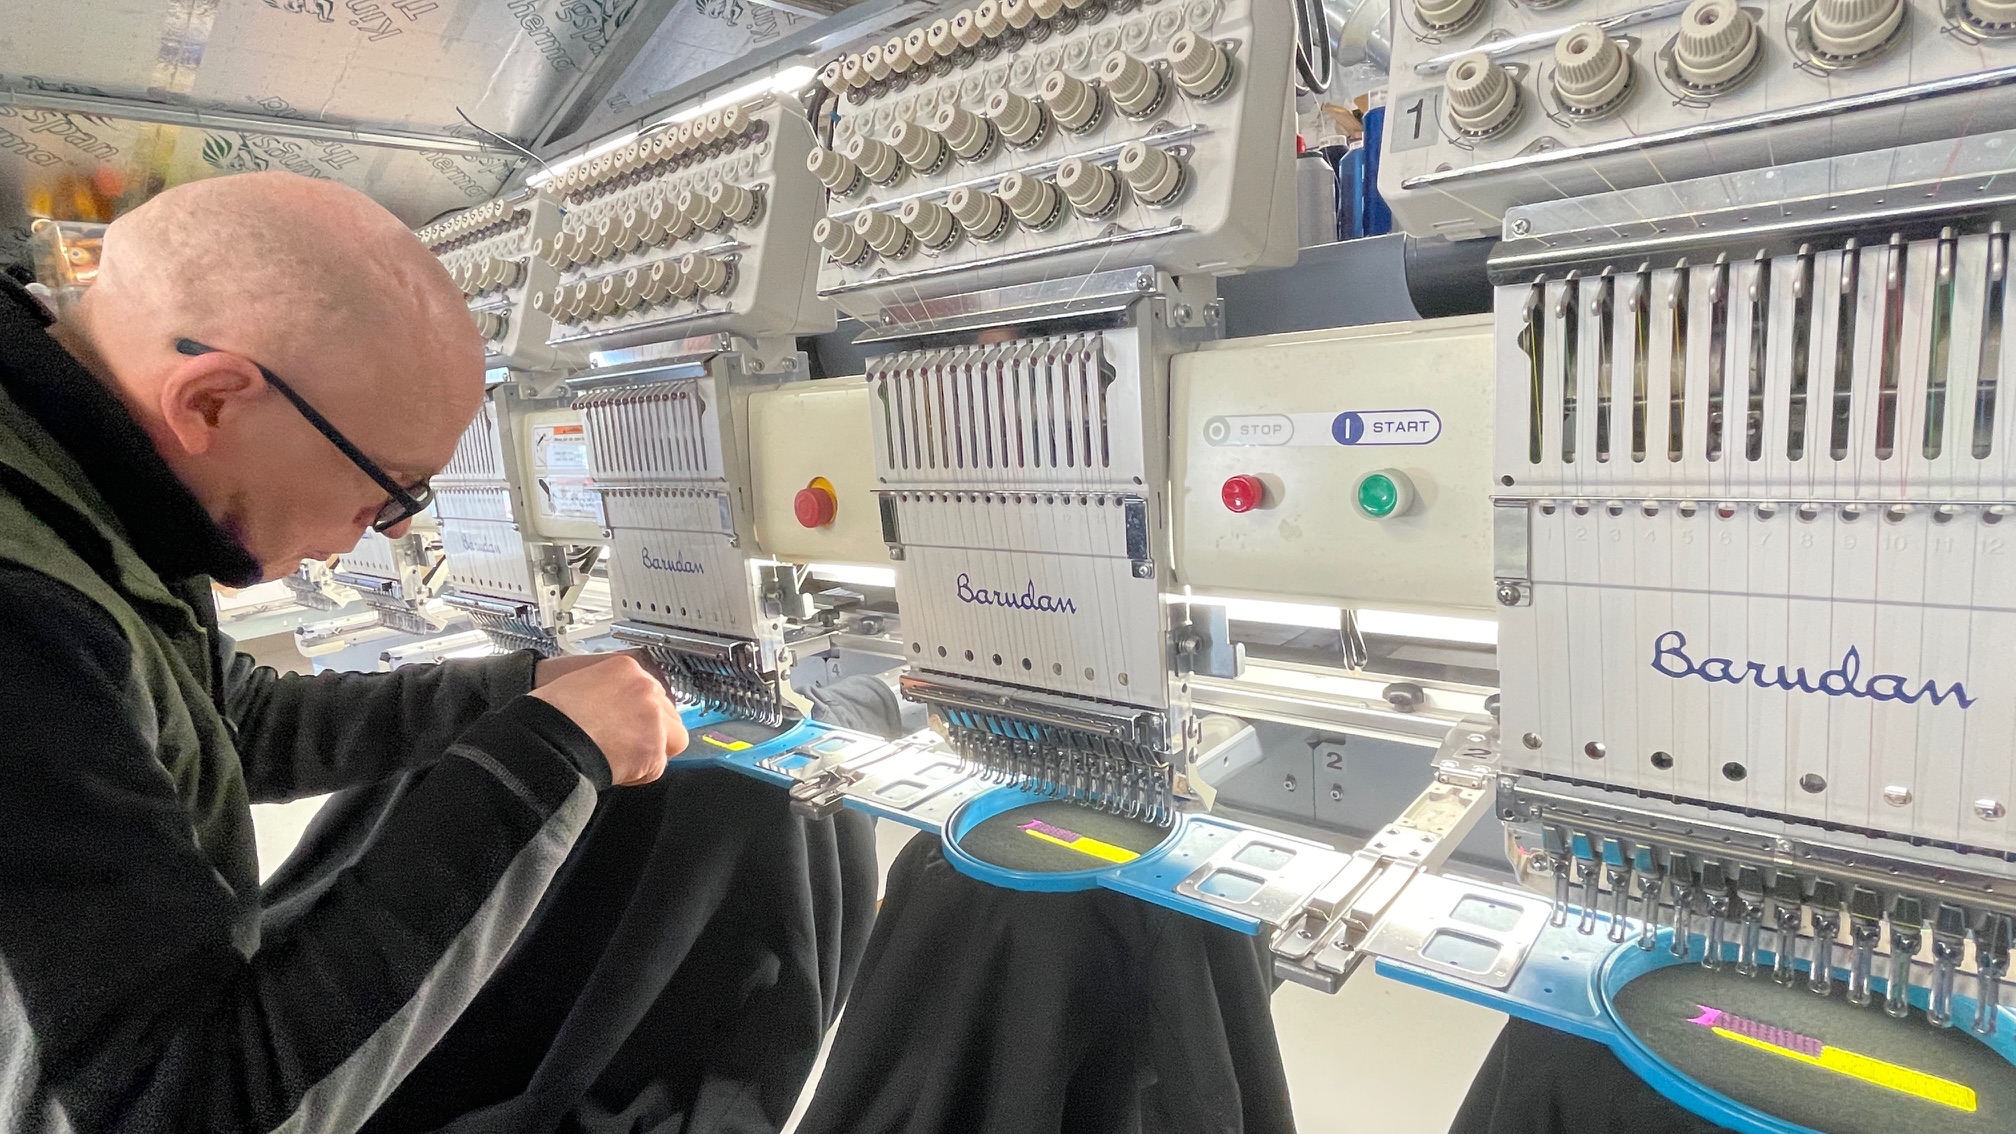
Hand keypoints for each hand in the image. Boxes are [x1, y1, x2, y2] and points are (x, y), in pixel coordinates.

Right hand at [528, 654, 685, 785]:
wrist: (546, 738)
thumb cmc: (548, 715)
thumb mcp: (577, 683)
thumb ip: (604, 690)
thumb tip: (611, 708)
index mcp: (626, 668)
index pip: (652, 690)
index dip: (639, 712)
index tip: (628, 723)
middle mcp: (646, 688)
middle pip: (668, 713)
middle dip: (652, 730)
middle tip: (626, 744)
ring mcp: (653, 717)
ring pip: (674, 739)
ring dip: (653, 751)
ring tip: (625, 758)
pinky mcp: (653, 748)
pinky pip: (656, 767)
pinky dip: (638, 774)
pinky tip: (616, 770)